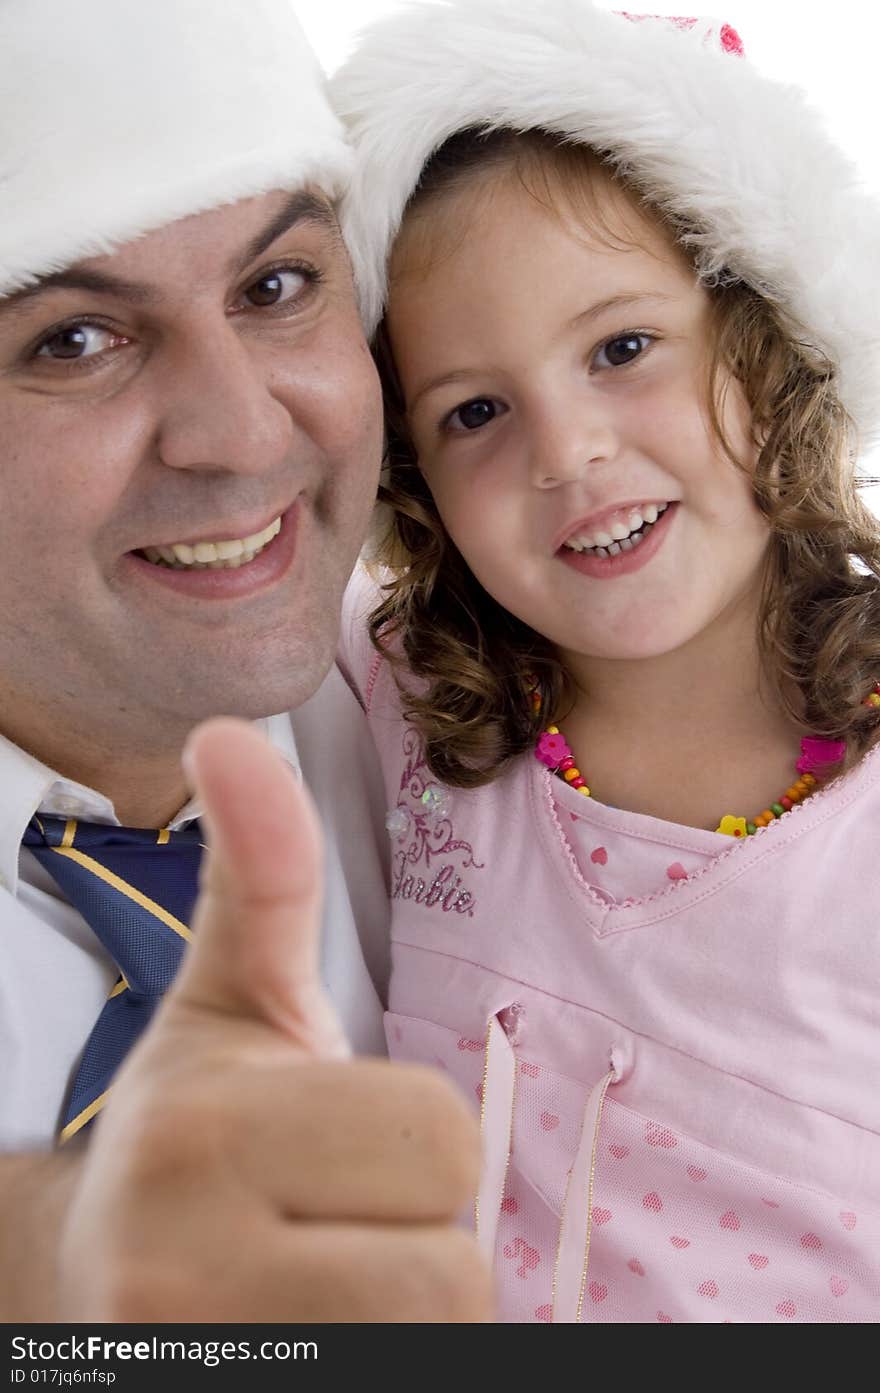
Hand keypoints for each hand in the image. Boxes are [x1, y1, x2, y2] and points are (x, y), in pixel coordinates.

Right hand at [57, 718, 490, 1321]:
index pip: (442, 1141)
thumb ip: (258, 875)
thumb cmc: (196, 1127)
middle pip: (452, 1267)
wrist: (101, 1280)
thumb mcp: (228, 999)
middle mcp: (177, 1269)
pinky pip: (414, 1378)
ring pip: (440, 1337)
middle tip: (337, 1222)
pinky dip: (391, 1356)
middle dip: (413, 1233)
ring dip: (408, 1311)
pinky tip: (322, 1330)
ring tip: (327, 1279)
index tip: (339, 1145)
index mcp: (202, 1129)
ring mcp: (207, 1360)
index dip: (416, 1144)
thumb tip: (224, 731)